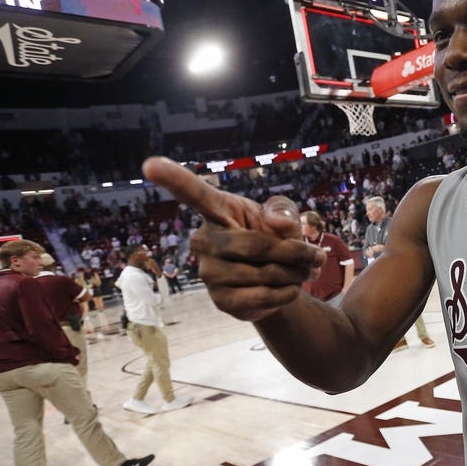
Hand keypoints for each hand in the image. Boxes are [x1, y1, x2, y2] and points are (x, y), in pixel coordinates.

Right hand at [141, 157, 323, 321]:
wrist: (281, 280)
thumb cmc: (275, 238)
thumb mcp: (286, 219)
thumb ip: (284, 214)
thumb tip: (274, 226)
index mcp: (218, 211)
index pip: (195, 194)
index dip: (174, 179)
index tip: (151, 164)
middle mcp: (204, 240)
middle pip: (255, 246)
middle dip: (294, 252)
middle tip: (316, 256)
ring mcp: (208, 272)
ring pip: (263, 273)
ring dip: (295, 274)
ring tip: (304, 271)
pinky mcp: (220, 301)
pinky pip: (261, 297)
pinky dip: (287, 293)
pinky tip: (290, 288)